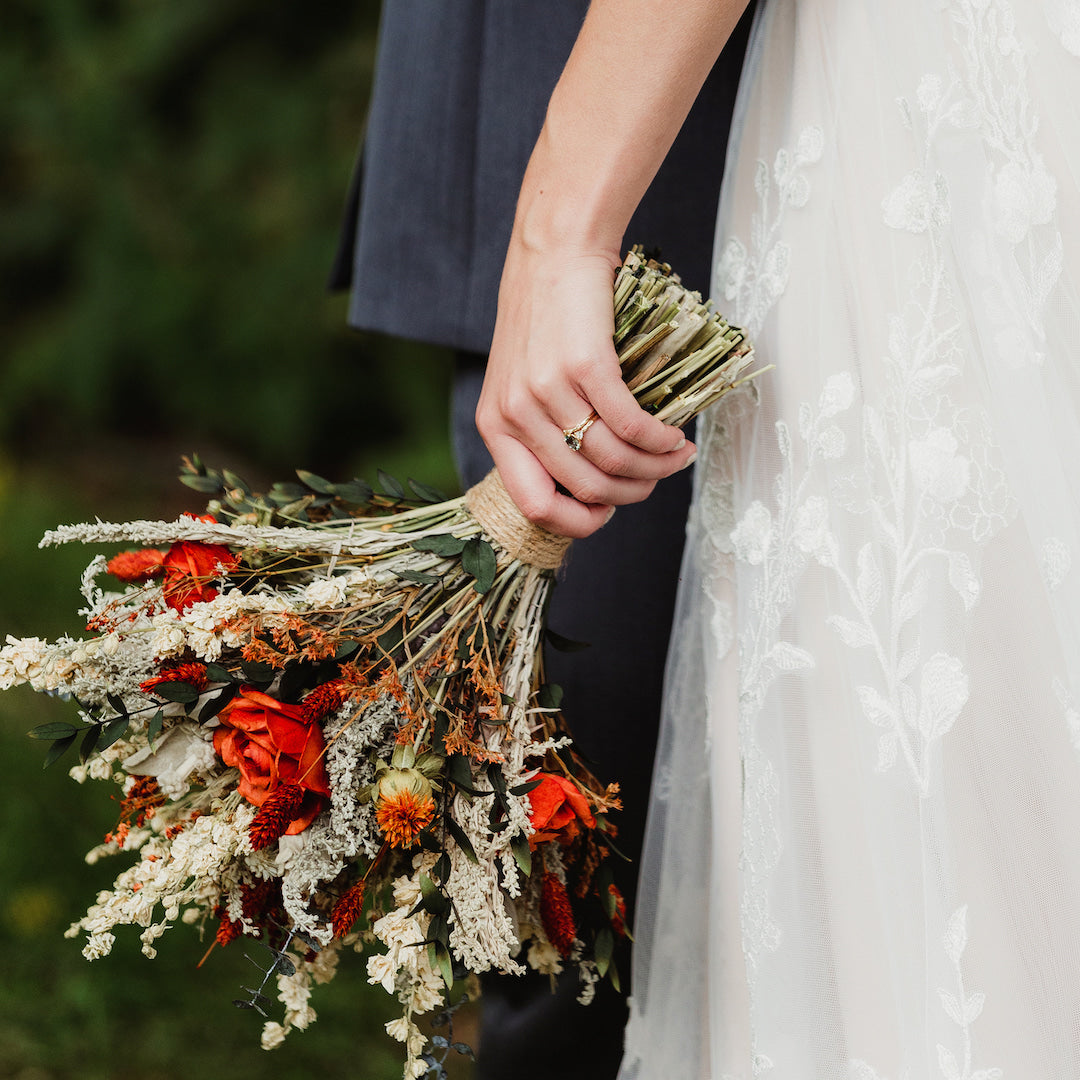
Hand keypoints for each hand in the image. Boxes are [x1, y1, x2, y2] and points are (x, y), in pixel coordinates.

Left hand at [476, 240, 696, 538]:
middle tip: (657, 478)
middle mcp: (515, 414)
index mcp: (494, 426)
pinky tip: (674, 436)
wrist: (553, 252)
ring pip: (612, 458)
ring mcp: (547, 390)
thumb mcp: (523, 382)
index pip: (534, 504)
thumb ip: (543, 431)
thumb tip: (593, 484)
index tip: (609, 512)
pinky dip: (660, 439)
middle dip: (631, 493)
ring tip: (677, 456)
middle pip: (584, 486)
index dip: (577, 523)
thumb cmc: (545, 319)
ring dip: (655, 467)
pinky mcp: (583, 365)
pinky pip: (630, 424)